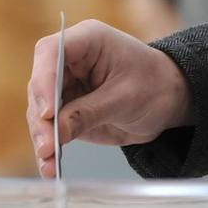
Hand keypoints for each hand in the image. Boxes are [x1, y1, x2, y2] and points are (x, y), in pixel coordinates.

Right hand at [27, 19, 192, 177]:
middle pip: (40, 86)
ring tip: (48, 163)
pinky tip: (49, 166)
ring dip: (42, 138)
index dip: (44, 81)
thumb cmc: (154, 85)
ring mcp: (65, 86)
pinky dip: (49, 148)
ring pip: (39, 111)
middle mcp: (69, 61)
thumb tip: (56, 133)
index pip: (51, 53)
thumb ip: (89, 113)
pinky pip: (50, 128)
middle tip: (47, 146)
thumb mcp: (125, 98)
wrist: (168, 100)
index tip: (49, 113)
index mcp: (87, 41)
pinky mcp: (66, 110)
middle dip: (41, 119)